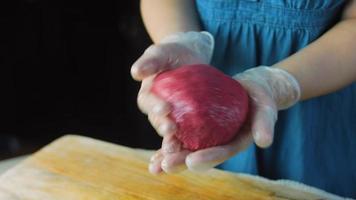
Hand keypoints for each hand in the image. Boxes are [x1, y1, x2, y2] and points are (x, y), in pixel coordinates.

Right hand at [130, 31, 213, 137]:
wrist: (188, 57)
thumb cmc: (172, 53)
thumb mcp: (162, 52)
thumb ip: (150, 61)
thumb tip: (135, 72)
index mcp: (148, 95)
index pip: (148, 102)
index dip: (155, 106)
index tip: (165, 108)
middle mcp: (157, 109)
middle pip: (158, 121)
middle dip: (163, 127)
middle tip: (171, 130)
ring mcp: (171, 117)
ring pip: (169, 132)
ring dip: (171, 141)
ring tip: (178, 147)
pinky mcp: (185, 122)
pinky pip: (185, 134)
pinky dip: (186, 144)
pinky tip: (194, 150)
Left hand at [149, 66, 300, 173]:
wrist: (253, 88)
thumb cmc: (261, 97)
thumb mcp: (266, 107)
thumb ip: (265, 123)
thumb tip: (264, 142)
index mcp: (236, 142)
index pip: (222, 152)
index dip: (209, 158)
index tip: (192, 161)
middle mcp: (220, 143)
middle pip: (201, 155)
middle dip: (183, 162)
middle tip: (166, 166)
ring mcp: (209, 137)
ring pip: (188, 149)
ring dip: (171, 158)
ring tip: (154, 166)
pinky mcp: (200, 127)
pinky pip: (183, 136)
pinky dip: (170, 144)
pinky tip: (156, 153)